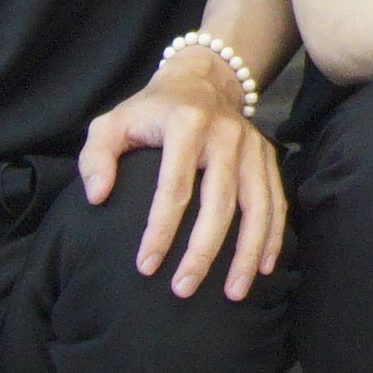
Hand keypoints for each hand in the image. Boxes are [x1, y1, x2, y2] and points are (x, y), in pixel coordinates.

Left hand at [78, 43, 284, 300]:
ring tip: (234, 293)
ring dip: (246, 252)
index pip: (173, 187)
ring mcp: (252, 146)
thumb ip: (96, 158)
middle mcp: (225, 135)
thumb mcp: (112, 123)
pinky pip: (276, 200)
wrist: (202, 79)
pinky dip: (272, 236)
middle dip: (202, 252)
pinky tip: (264, 268)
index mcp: (186, 124)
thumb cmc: (150, 111)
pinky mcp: (268, 156)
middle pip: (219, 202)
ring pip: (256, 206)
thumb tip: (97, 197)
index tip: (145, 267)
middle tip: (184, 290)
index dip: (159, 231)